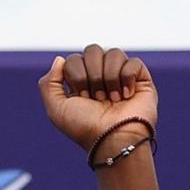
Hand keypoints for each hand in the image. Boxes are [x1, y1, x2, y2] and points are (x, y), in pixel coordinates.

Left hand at [41, 45, 157, 155]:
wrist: (113, 140)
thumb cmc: (86, 128)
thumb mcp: (57, 110)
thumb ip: (48, 83)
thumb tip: (61, 59)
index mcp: (81, 82)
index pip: (74, 59)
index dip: (77, 76)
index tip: (83, 98)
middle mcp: (101, 76)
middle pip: (93, 50)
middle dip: (93, 74)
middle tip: (98, 98)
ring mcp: (122, 77)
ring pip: (114, 53)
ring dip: (110, 78)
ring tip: (113, 99)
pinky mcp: (142, 80)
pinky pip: (134, 62)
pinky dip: (127, 78)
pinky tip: (127, 96)